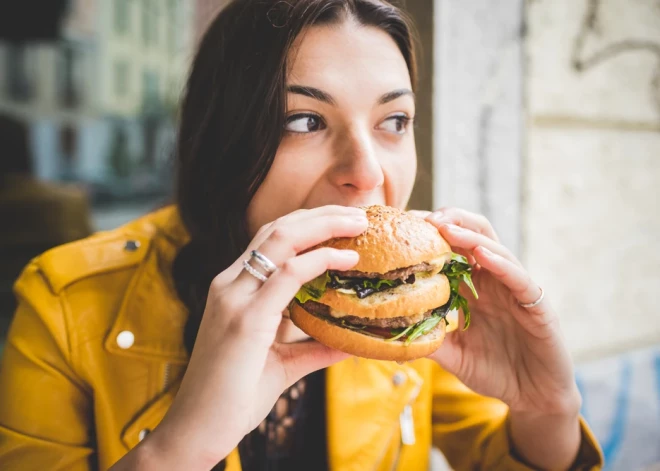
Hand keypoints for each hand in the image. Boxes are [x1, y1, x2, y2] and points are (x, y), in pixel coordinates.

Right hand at [131, 206, 367, 469]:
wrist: (196, 430)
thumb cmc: (233, 397)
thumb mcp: (282, 364)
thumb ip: (314, 348)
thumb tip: (350, 341)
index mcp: (234, 289)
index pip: (272, 240)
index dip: (309, 224)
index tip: (345, 223)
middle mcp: (230, 285)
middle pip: (278, 228)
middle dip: (321, 215)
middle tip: (359, 213)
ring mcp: (233, 298)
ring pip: (281, 239)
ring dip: (324, 225)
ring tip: (359, 223)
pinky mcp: (244, 319)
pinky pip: (286, 275)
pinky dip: (319, 260)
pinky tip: (346, 260)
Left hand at [419, 208, 580, 415]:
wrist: (534, 398)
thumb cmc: (495, 372)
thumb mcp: (453, 357)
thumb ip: (429, 342)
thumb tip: (391, 336)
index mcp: (473, 289)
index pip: (452, 250)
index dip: (431, 235)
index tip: (404, 226)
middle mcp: (493, 282)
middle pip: (475, 236)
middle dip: (451, 221)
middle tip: (423, 218)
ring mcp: (515, 290)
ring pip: (496, 249)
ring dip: (470, 235)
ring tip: (445, 226)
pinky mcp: (536, 305)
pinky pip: (519, 278)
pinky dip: (501, 263)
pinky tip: (482, 254)